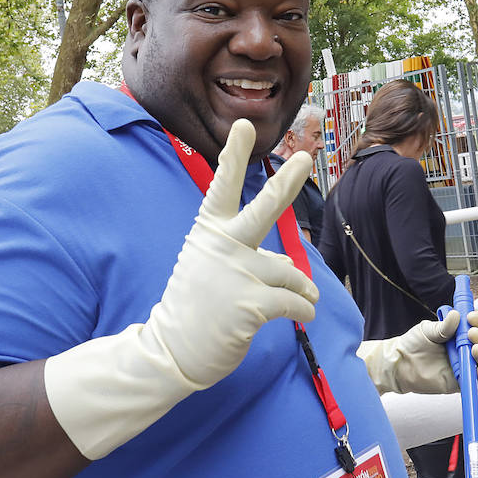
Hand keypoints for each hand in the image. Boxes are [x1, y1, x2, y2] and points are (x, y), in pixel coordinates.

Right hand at [45, 120, 318, 458]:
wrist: (172, 352)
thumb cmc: (196, 308)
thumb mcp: (213, 271)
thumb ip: (248, 257)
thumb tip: (289, 262)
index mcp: (209, 233)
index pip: (222, 188)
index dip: (233, 156)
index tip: (242, 126)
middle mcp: (222, 247)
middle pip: (262, 209)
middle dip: (285, 182)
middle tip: (304, 158)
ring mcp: (237, 274)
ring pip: (290, 270)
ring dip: (303, 287)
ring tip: (306, 297)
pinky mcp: (251, 304)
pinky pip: (294, 300)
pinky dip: (304, 308)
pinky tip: (304, 314)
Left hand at [358, 309, 477, 394]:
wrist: (399, 364)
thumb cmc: (412, 345)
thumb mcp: (428, 330)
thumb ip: (443, 326)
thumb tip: (456, 314)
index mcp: (459, 333)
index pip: (477, 325)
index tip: (471, 317)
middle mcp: (464, 349)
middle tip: (471, 333)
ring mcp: (463, 365)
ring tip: (475, 349)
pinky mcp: (460, 381)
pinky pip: (477, 380)